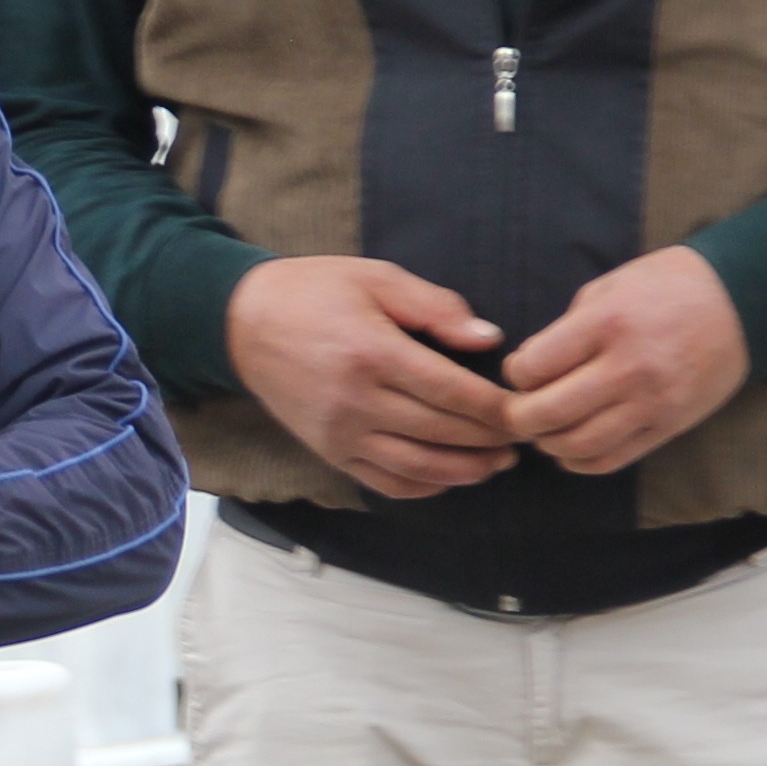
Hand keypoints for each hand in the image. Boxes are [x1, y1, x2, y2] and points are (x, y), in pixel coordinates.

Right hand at [222, 257, 516, 495]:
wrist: (242, 323)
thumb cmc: (314, 291)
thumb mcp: (376, 279)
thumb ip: (435, 307)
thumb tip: (487, 338)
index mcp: (373, 352)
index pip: (451, 392)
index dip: (495, 408)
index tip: (524, 410)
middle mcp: (356, 401)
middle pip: (441, 432)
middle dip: (489, 440)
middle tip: (524, 438)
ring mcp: (340, 433)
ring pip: (417, 467)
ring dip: (464, 471)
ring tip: (496, 464)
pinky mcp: (328, 451)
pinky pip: (384, 483)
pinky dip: (423, 487)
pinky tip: (449, 478)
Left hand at [498, 248, 749, 475]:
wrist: (742, 301)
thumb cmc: (669, 286)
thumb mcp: (611, 286)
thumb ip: (568, 327)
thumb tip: (531, 367)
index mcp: (608, 323)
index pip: (534, 367)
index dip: (516, 373)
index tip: (521, 371)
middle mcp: (629, 367)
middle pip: (548, 412)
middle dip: (519, 417)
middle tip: (517, 411)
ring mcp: (652, 402)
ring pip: (578, 444)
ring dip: (548, 443)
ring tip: (544, 430)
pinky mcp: (669, 426)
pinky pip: (612, 460)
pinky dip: (580, 462)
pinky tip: (570, 449)